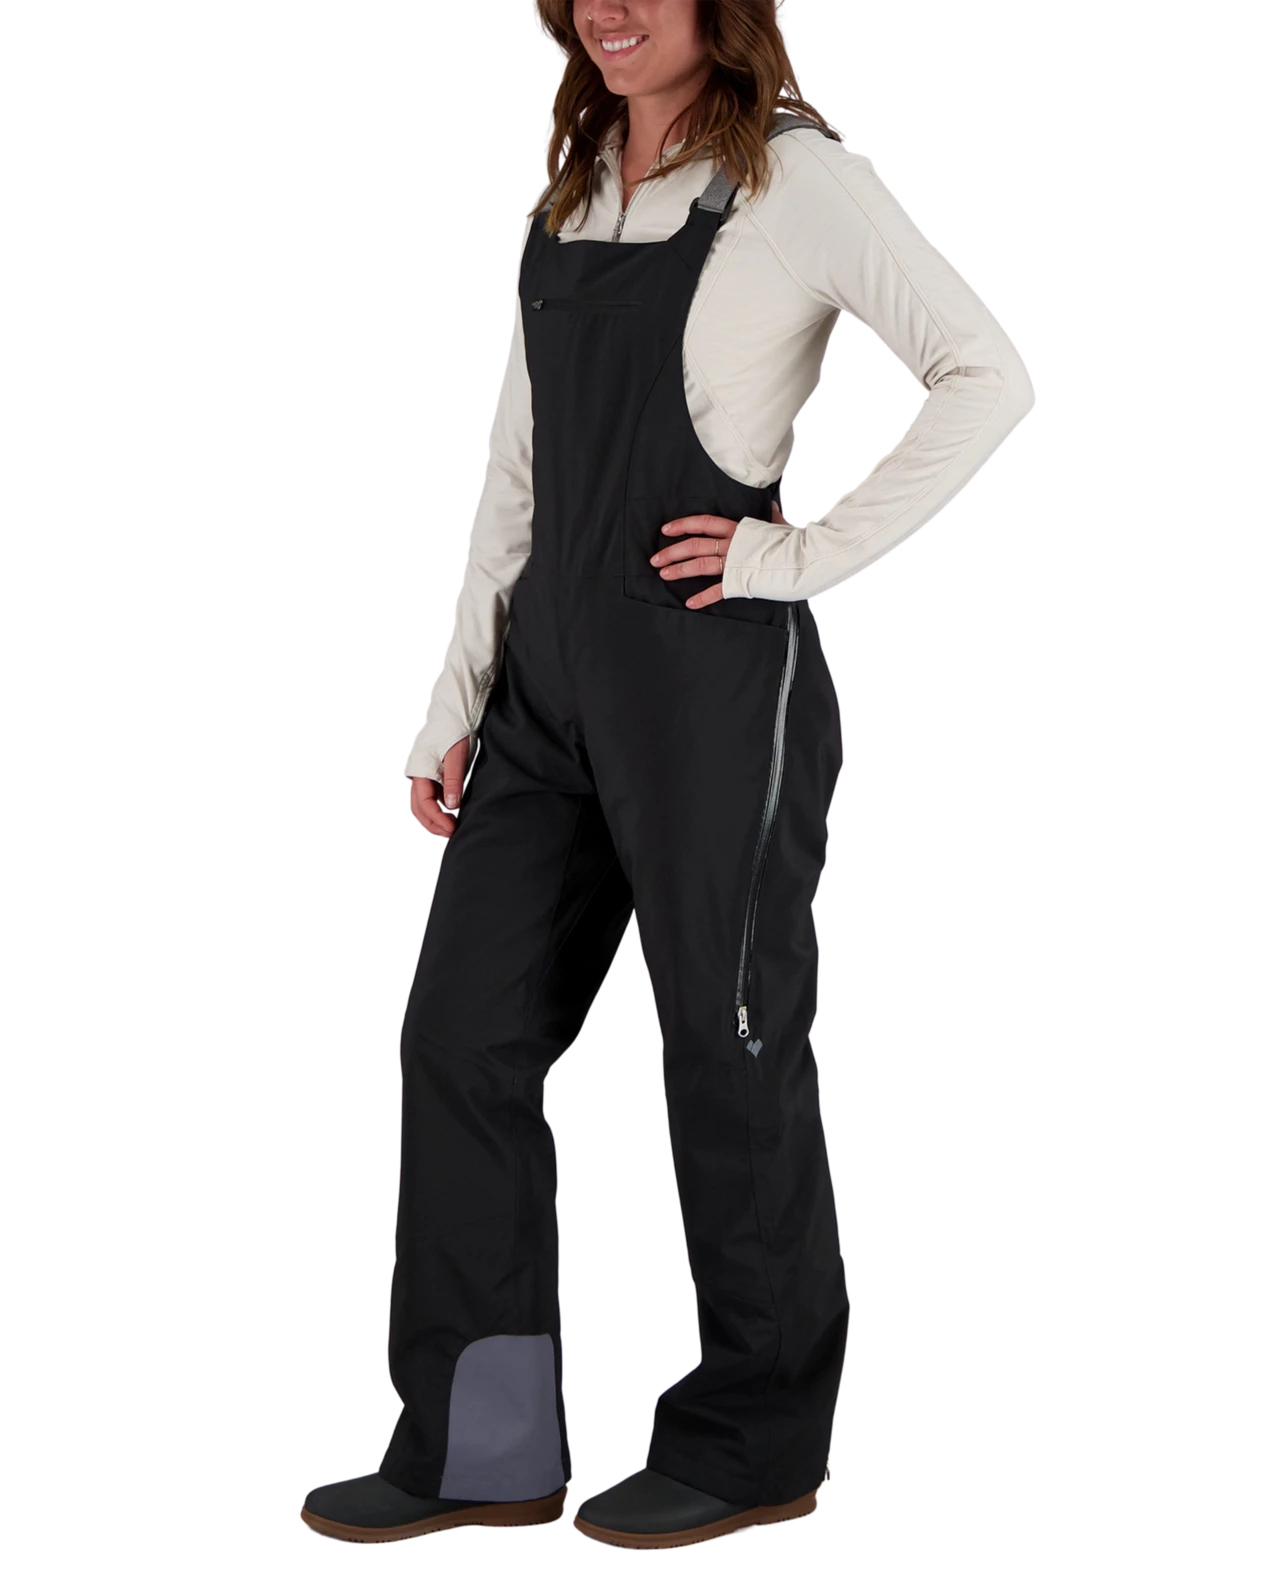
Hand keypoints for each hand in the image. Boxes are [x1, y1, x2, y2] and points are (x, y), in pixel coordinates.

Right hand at [407, 736, 469, 839]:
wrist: (452, 716)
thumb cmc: (454, 732)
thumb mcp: (456, 757)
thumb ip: (453, 781)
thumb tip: (452, 805)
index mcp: (420, 771)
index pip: (425, 803)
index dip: (437, 819)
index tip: (452, 828)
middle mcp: (416, 776)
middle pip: (418, 808)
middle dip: (432, 824)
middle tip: (450, 833)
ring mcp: (421, 776)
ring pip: (420, 806)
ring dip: (431, 819)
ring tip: (448, 828)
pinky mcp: (428, 776)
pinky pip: (426, 798)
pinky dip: (434, 810)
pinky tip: (446, 816)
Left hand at [650, 498, 790, 608]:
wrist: (803, 557)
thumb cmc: (793, 541)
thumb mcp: (780, 524)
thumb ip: (771, 517)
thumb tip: (771, 507)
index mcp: (738, 528)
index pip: (704, 523)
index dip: (683, 525)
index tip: (667, 530)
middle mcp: (732, 543)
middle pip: (694, 545)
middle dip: (672, 552)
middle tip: (656, 559)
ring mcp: (734, 562)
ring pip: (699, 564)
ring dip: (679, 570)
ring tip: (664, 574)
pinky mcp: (740, 581)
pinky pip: (717, 590)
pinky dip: (702, 598)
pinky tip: (689, 603)